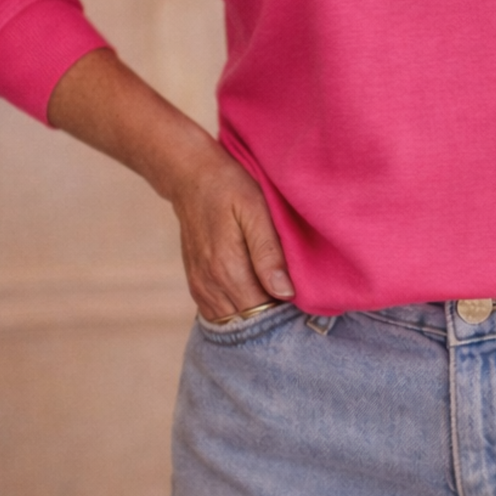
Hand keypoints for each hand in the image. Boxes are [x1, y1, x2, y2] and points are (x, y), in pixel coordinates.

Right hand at [46, 49, 296, 323]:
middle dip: (271, 315)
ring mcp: (199, 284)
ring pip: (231, 320)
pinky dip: (236, 310)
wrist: (189, 175)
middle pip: (247, 320)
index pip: (262, 311)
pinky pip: (216, 312)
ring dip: (253, 314)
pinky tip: (254, 294)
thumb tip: (285, 293)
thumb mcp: (256, 210)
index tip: (306, 300)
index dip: (286, 310)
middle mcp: (210, 283)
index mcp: (227, 267)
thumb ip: (269, 253)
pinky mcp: (196, 281)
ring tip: (277, 296)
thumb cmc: (230, 186)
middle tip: (296, 299)